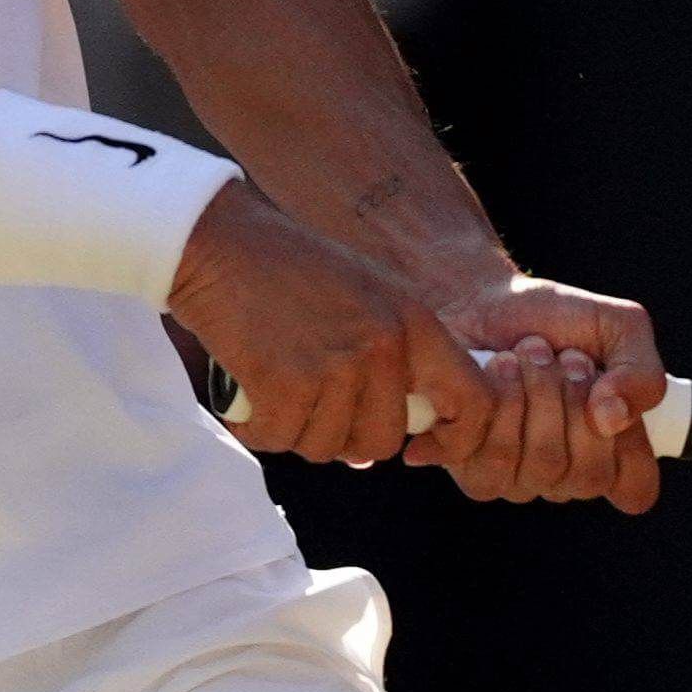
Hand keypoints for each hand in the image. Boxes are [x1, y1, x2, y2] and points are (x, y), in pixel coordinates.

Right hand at [168, 186, 494, 467]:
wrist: (217, 240)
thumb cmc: (284, 268)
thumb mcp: (364, 294)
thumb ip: (389, 358)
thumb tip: (382, 448)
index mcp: (413, 320)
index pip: (473, 400)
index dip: (456, 439)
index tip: (419, 450)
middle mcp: (383, 344)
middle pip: (382, 440)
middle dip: (344, 436)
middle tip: (308, 403)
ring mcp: (335, 365)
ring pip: (327, 446)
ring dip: (295, 428)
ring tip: (273, 385)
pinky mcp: (285, 383)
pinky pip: (280, 438)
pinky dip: (257, 427)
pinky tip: (247, 392)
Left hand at [433, 275, 664, 511]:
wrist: (475, 299)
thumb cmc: (548, 318)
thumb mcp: (617, 326)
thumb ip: (641, 372)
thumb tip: (613, 421)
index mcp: (609, 452)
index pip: (636, 489)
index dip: (628, 447)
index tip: (606, 395)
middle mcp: (564, 475)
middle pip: (589, 476)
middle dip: (575, 400)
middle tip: (562, 357)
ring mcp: (518, 478)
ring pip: (543, 466)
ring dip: (537, 392)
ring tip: (524, 353)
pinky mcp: (471, 468)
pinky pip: (494, 460)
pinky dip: (499, 400)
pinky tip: (494, 368)